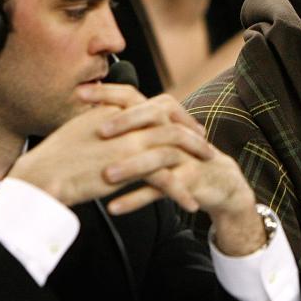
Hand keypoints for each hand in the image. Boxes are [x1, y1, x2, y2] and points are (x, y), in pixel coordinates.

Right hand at [8, 84, 215, 211]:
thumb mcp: (82, 130)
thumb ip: (104, 124)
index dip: (176, 115)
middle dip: (193, 134)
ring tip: (208, 170)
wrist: (40, 177)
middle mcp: (124, 123)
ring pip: (174, 145)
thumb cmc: (56, 159)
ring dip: (195, 158)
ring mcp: (127, 144)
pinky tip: (190, 204)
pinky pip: (165, 179)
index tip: (188, 127)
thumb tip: (116, 127)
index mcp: (114, 110)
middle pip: (171, 120)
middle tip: (206, 146)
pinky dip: (181, 192)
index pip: (155, 104)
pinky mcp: (127, 169)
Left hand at [84, 85, 267, 254]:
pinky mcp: (190, 180)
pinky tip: (114, 208)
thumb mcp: (155, 138)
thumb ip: (129, 127)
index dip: (109, 93)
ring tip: (106, 176)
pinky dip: (137, 199)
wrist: (220, 181)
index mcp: (161, 117)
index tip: (80, 93)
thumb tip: (87, 115)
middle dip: (126, 123)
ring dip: (132, 166)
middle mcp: (174, 131)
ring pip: (158, 156)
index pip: (134, 97)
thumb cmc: (179, 158)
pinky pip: (162, 189)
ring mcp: (185, 156)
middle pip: (152, 119)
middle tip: (99, 131)